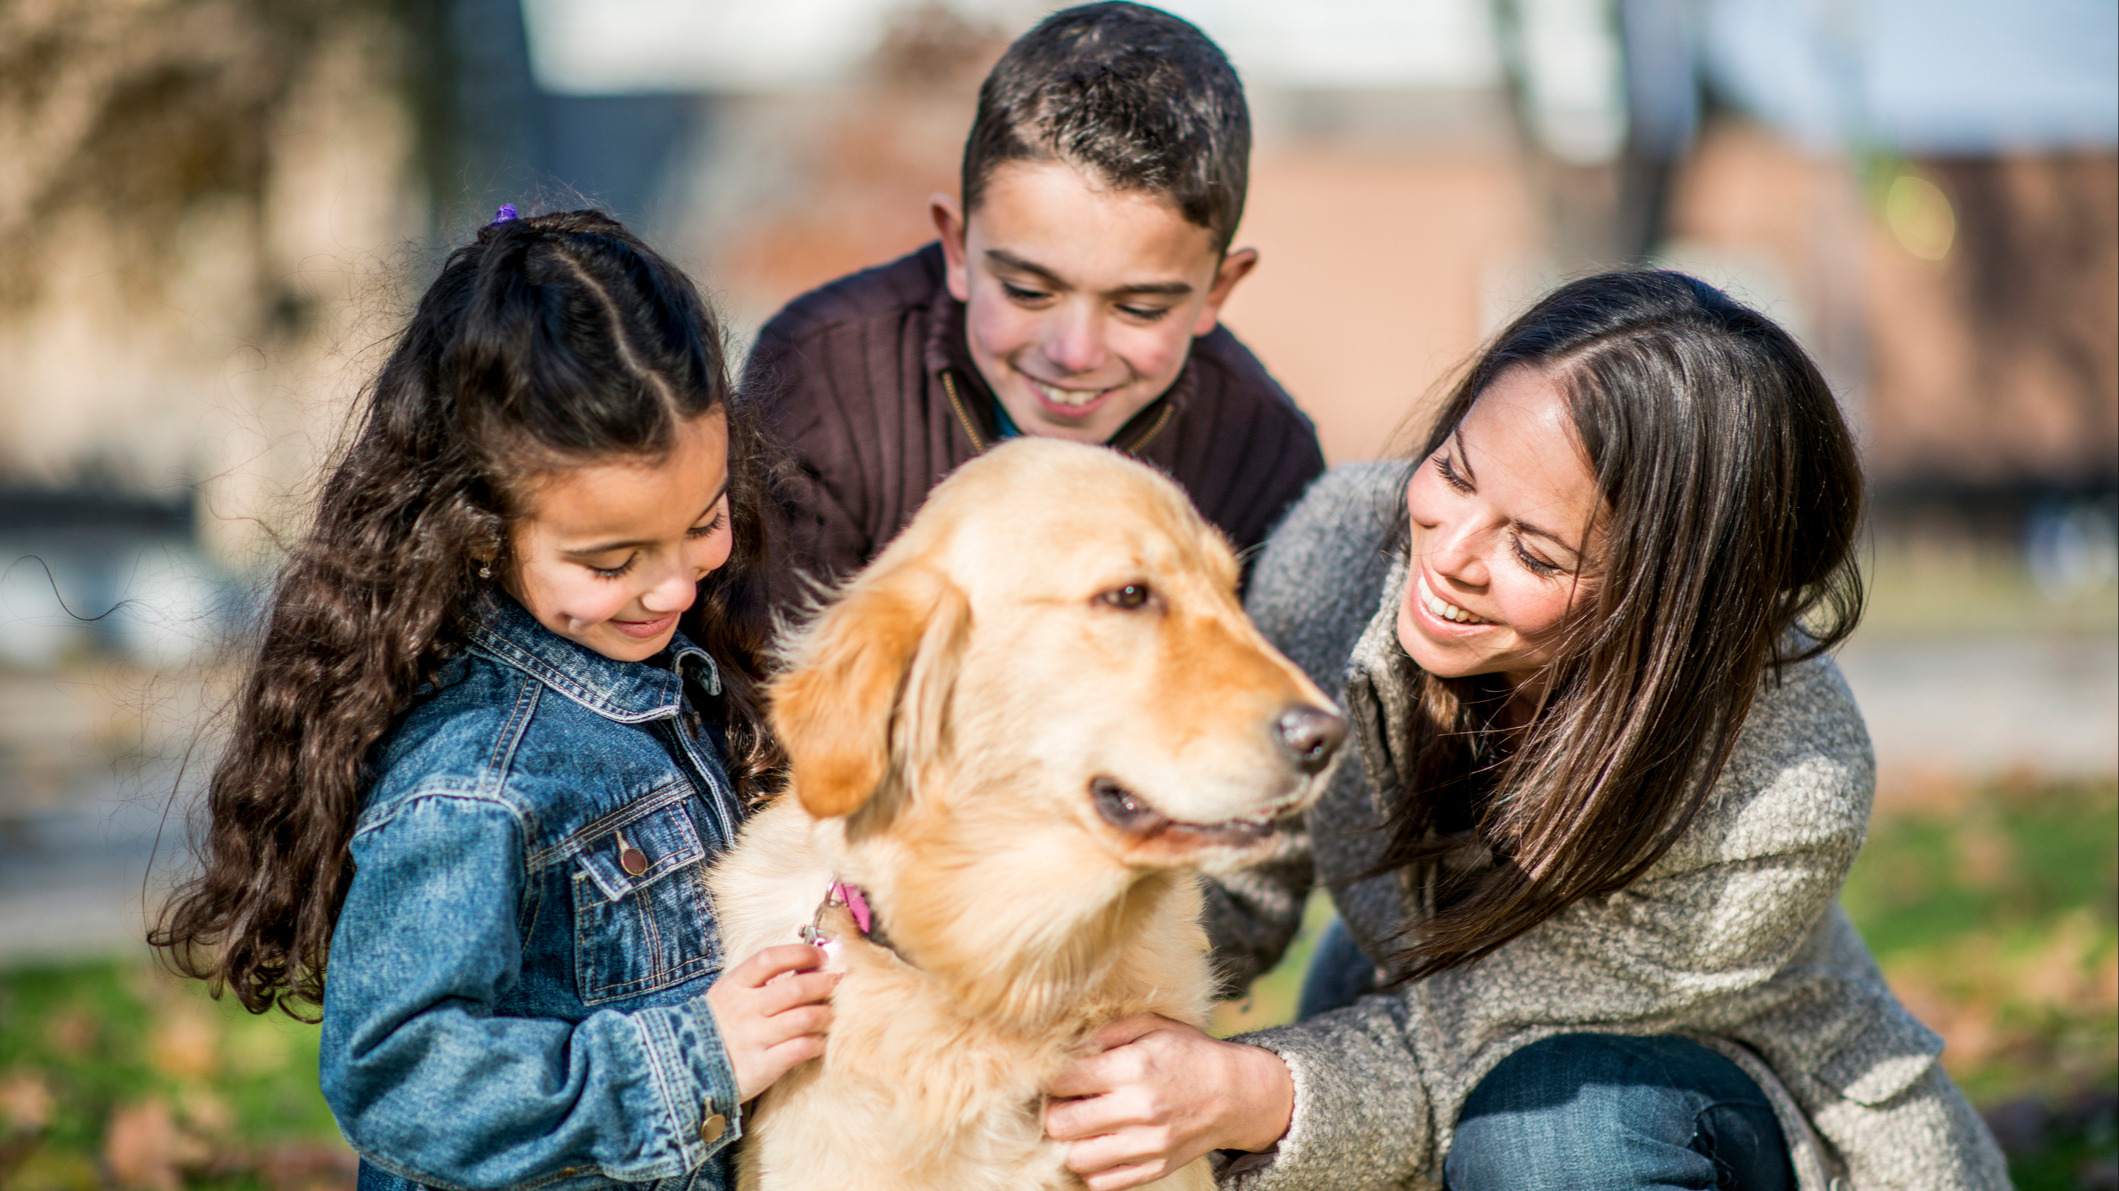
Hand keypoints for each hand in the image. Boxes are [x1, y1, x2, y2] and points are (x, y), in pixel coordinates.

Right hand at [705, 944, 837, 1101]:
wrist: (686, 1071)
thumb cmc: (718, 1027)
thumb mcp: (729, 996)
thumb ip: (760, 982)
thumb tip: (807, 965)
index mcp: (734, 986)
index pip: (771, 958)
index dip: (801, 953)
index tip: (821, 956)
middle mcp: (743, 1008)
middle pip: (796, 988)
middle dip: (825, 983)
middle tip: (839, 982)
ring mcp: (752, 1037)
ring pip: (805, 1018)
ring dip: (827, 1015)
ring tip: (832, 1015)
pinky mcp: (761, 1065)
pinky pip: (801, 1048)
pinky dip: (818, 1043)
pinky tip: (821, 1041)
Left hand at [1043, 1015, 1293, 1190]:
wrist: (1237, 1095)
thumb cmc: (1190, 1054)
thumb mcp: (1153, 1026)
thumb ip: (1107, 1031)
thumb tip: (1066, 1044)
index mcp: (1134, 1067)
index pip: (1063, 1079)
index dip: (1050, 1076)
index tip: (1055, 1074)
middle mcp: (1139, 1109)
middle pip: (1061, 1123)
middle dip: (1053, 1111)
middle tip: (1062, 1102)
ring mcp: (1147, 1145)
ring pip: (1076, 1158)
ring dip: (1069, 1143)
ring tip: (1079, 1126)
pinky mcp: (1154, 1169)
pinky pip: (1103, 1182)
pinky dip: (1093, 1167)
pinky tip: (1099, 1145)